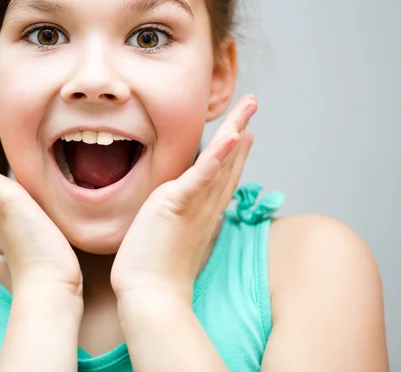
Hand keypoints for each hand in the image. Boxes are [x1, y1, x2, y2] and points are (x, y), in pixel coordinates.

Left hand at [110, 95, 256, 302]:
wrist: (148, 296)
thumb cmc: (154, 273)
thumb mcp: (170, 238)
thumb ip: (176, 221)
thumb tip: (176, 212)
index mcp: (202, 212)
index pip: (222, 176)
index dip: (235, 152)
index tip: (244, 132)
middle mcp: (205, 205)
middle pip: (229, 162)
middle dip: (241, 130)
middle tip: (252, 104)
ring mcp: (194, 204)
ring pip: (220, 160)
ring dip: (236, 129)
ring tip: (249, 105)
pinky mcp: (178, 204)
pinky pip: (202, 175)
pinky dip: (219, 155)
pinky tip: (232, 135)